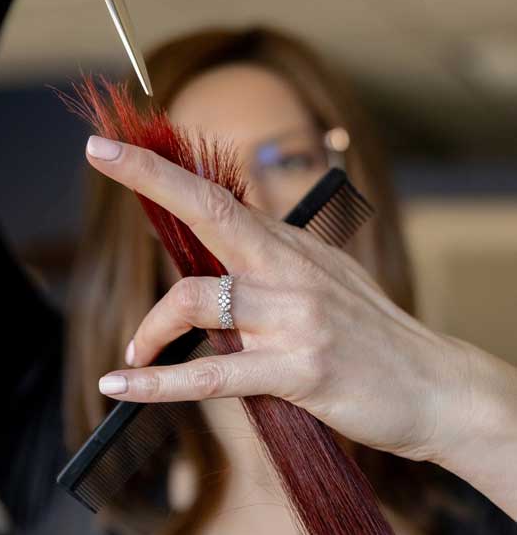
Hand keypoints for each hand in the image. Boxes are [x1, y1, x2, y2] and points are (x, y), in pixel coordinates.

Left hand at [84, 134, 473, 467]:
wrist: (436, 388)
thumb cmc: (373, 337)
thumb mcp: (325, 282)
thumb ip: (271, 268)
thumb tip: (216, 261)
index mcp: (291, 246)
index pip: (218, 198)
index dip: (163, 170)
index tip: (114, 146)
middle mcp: (290, 268)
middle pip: (209, 212)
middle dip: (150, 178)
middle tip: (98, 156)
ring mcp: (295, 317)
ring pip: (196, 301)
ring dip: (150, 329)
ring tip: (135, 355)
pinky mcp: (299, 369)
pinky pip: (212, 373)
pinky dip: (159, 382)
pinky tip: (122, 383)